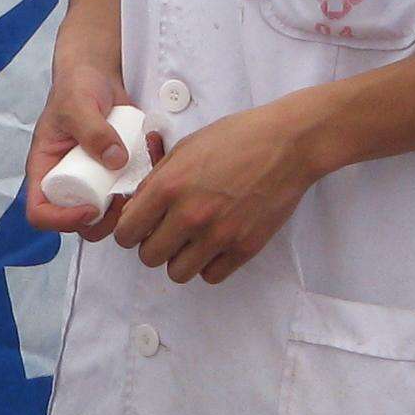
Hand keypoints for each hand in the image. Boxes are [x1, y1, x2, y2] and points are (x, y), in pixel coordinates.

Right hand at [20, 62, 144, 236]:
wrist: (97, 76)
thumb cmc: (77, 87)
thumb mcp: (79, 104)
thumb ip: (94, 131)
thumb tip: (116, 161)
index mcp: (45, 169)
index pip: (40, 212)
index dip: (62, 220)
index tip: (90, 209)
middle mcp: (66, 181)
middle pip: (75, 223)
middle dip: (101, 221)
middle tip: (122, 201)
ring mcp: (90, 180)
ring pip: (103, 216)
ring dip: (122, 212)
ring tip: (137, 189)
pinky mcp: (112, 174)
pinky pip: (122, 196)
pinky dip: (138, 191)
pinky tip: (149, 170)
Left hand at [110, 94, 324, 283]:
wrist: (288, 144)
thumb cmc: (237, 138)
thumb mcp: (185, 148)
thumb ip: (157, 180)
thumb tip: (137, 208)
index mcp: (169, 187)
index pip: (126, 233)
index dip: (130, 231)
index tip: (141, 227)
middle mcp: (190, 215)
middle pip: (149, 257)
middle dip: (154, 246)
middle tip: (169, 232)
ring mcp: (218, 235)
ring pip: (177, 273)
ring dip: (180, 259)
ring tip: (193, 240)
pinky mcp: (244, 248)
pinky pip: (211, 276)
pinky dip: (209, 265)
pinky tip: (215, 245)